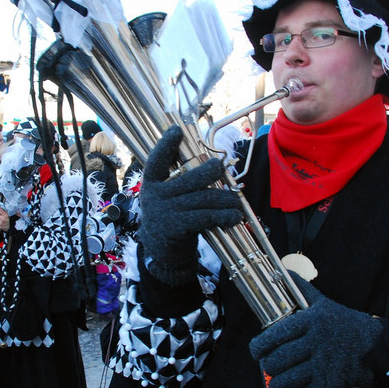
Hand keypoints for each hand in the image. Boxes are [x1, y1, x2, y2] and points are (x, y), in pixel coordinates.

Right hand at [136, 126, 242, 285]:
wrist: (162, 256)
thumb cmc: (170, 222)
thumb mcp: (167, 201)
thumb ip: (180, 186)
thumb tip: (211, 168)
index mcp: (151, 185)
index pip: (156, 161)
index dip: (165, 145)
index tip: (175, 130)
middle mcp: (155, 196)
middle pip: (188, 178)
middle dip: (209, 171)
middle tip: (223, 167)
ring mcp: (166, 212)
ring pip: (203, 198)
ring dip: (225, 199)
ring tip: (237, 201)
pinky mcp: (177, 227)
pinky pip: (206, 217)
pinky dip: (224, 216)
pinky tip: (234, 217)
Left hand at [249, 273, 382, 387]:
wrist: (375, 347)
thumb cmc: (346, 325)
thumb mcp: (324, 303)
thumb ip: (302, 290)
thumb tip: (285, 272)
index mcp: (311, 322)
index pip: (276, 335)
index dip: (259, 346)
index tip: (255, 351)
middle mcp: (315, 343)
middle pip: (278, 359)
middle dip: (268, 366)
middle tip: (268, 366)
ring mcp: (322, 366)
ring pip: (286, 379)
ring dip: (275, 383)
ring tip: (275, 381)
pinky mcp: (328, 385)